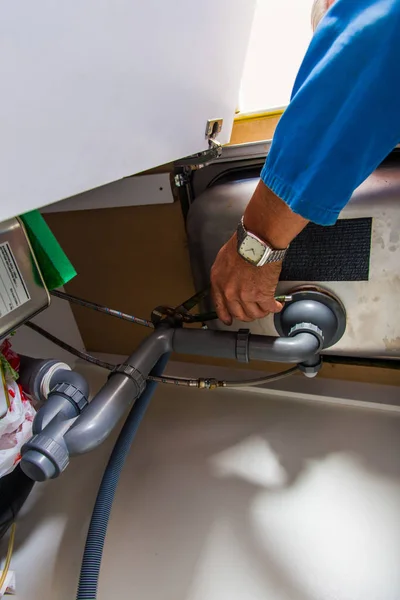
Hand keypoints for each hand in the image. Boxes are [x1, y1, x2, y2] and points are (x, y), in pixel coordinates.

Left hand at [210, 181, 308, 325]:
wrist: (257, 241)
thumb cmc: (242, 243)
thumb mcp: (224, 258)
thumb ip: (225, 274)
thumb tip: (231, 280)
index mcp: (219, 282)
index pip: (220, 306)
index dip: (226, 316)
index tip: (229, 320)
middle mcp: (230, 292)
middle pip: (239, 314)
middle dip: (248, 314)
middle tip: (254, 310)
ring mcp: (245, 296)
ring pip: (254, 314)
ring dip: (262, 312)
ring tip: (267, 306)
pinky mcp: (262, 295)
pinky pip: (269, 308)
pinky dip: (275, 308)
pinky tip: (277, 304)